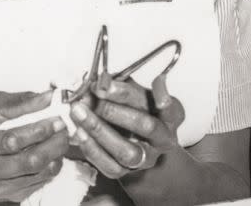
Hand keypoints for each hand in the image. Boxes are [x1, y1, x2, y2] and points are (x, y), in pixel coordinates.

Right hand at [0, 91, 69, 201]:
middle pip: (27, 161)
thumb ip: (20, 103)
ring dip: (56, 153)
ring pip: (37, 173)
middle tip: (65, 127)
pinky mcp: (9, 196)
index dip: (36, 130)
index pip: (8, 141)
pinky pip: (40, 182)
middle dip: (52, 142)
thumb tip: (48, 98)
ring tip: (62, 137)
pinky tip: (53, 152)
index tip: (55, 118)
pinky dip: (52, 165)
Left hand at [68, 75, 184, 178]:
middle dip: (117, 109)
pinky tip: (79, 131)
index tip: (116, 81)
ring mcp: (146, 158)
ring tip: (78, 111)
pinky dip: (92, 148)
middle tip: (94, 93)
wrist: (140, 144)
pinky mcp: (127, 171)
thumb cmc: (137, 110)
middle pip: (145, 126)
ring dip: (99, 129)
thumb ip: (123, 84)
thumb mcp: (137, 93)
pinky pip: (110, 166)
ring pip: (126, 151)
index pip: (161, 103)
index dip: (143, 93)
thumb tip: (100, 78)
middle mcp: (163, 139)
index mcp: (171, 116)